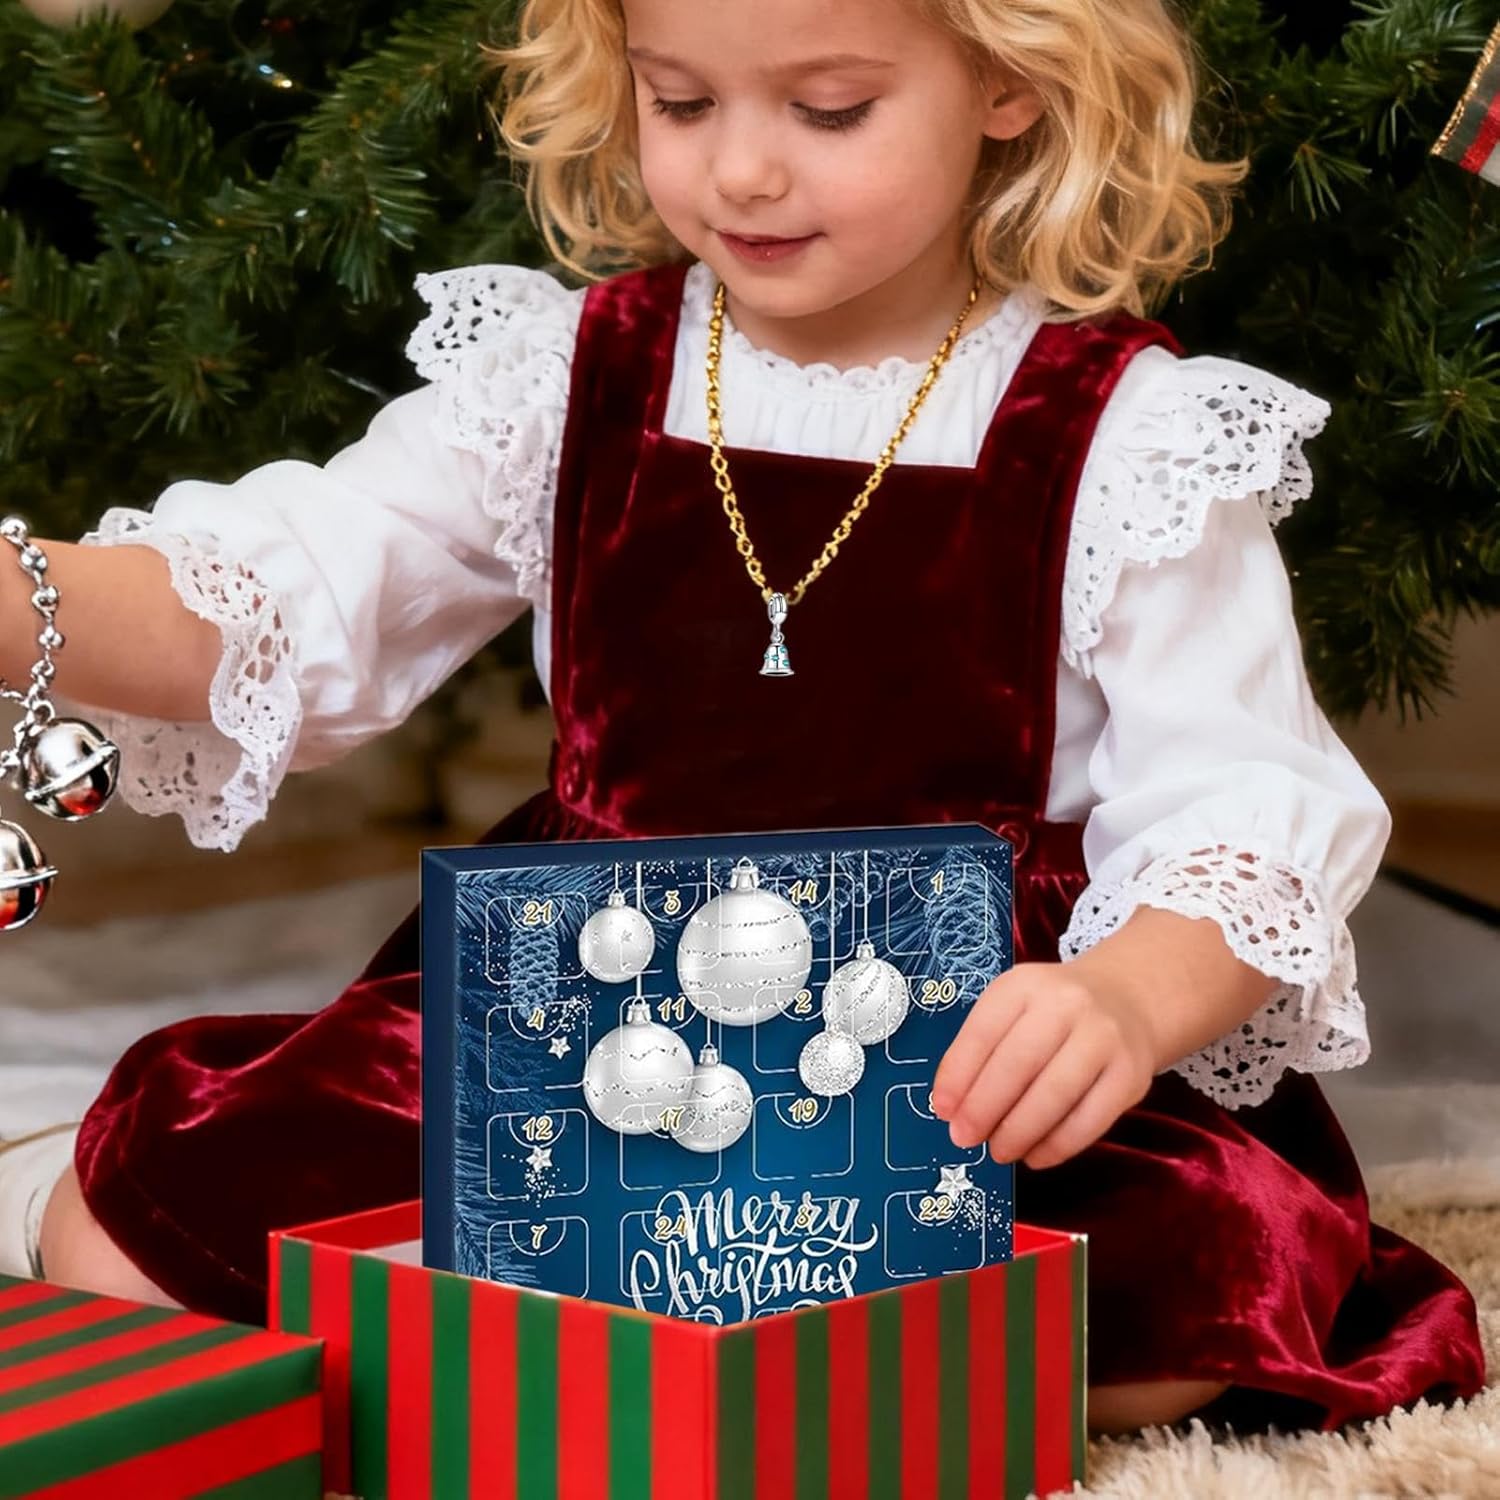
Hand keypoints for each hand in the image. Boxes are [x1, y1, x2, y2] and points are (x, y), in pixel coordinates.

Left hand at [929, 962, 1156, 1169]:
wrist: (1128, 998)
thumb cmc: (1054, 1012)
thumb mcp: (1014, 1009)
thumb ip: (982, 1049)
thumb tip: (950, 1106)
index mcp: (1025, 985)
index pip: (983, 1032)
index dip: (958, 1076)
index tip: (942, 1111)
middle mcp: (1067, 1004)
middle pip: (1018, 1064)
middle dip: (984, 1109)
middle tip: (964, 1138)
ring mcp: (1103, 1038)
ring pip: (1055, 1095)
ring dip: (1019, 1132)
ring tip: (999, 1151)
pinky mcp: (1131, 1075)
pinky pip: (1089, 1120)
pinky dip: (1057, 1146)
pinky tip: (1035, 1156)